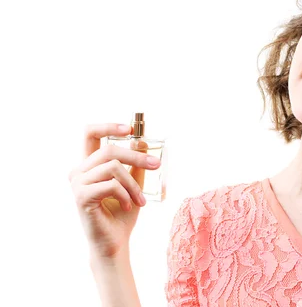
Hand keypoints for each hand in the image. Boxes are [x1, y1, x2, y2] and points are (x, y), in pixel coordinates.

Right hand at [68, 123, 160, 257]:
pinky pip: (111, 185)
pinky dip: (126, 195)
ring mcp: (77, 184)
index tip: (130, 129)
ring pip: (112, 167)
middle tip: (156, 165)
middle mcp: (79, 171)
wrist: (115, 242)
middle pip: (108, 149)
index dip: (108, 126)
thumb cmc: (122, 213)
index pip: (90, 134)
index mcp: (89, 165)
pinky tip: (128, 206)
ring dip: (133, 184)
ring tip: (141, 199)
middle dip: (136, 157)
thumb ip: (134, 163)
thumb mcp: (133, 183)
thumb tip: (142, 141)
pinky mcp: (81, 197)